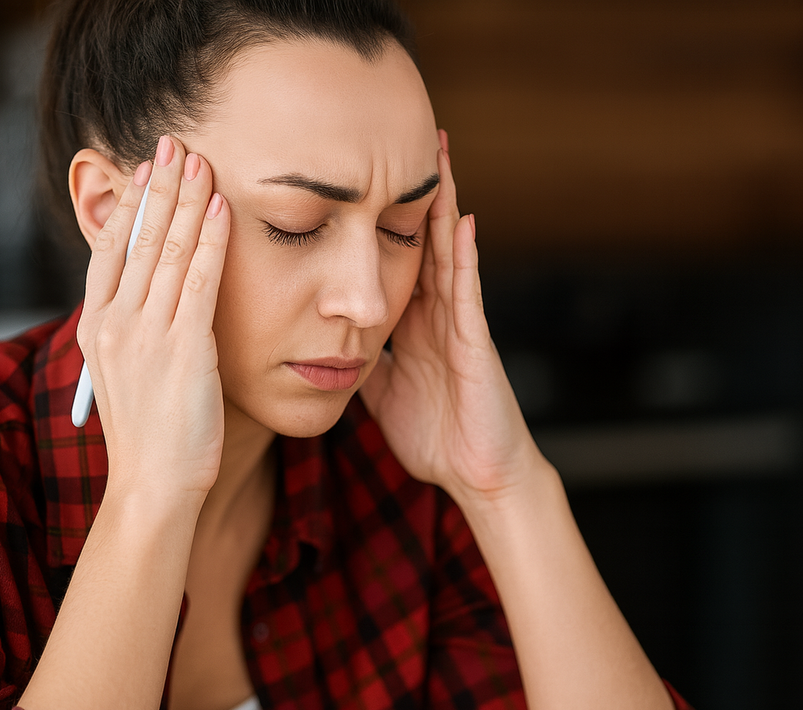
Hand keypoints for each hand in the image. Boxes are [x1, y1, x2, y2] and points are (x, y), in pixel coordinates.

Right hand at [77, 136, 229, 502]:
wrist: (153, 485)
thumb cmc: (150, 435)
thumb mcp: (126, 375)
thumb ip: (134, 331)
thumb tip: (153, 298)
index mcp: (95, 326)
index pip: (110, 249)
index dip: (129, 204)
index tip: (145, 168)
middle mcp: (114, 322)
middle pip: (138, 238)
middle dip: (158, 187)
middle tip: (173, 143)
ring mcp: (146, 334)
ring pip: (168, 250)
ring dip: (186, 200)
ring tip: (200, 160)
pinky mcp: (184, 348)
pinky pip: (200, 281)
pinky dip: (211, 241)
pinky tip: (221, 209)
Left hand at [360, 132, 547, 509]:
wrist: (476, 475)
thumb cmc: (435, 437)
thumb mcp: (382, 393)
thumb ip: (364, 362)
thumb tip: (326, 343)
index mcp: (413, 325)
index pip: (394, 258)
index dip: (379, 219)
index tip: (360, 180)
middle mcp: (437, 315)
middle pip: (421, 240)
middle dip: (411, 193)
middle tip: (401, 139)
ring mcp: (459, 325)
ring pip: (448, 252)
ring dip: (442, 205)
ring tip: (436, 155)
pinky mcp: (475, 343)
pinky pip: (468, 292)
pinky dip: (464, 256)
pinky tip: (460, 220)